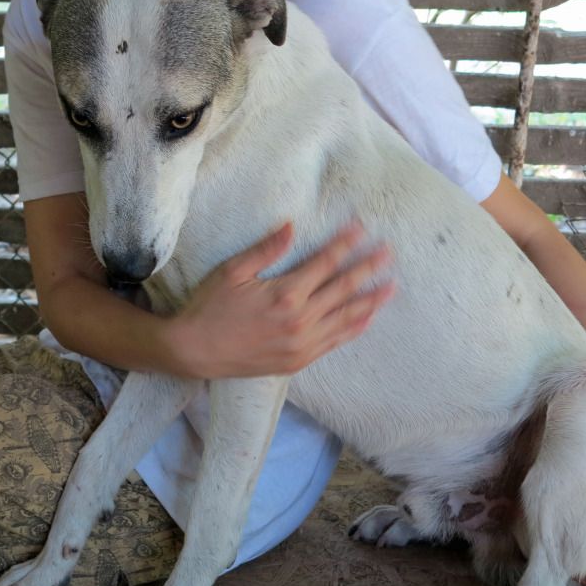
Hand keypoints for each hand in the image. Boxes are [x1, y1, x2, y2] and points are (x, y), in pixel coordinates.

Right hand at [160, 220, 394, 379]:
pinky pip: (336, 341)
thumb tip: (290, 226)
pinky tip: (368, 316)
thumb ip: (266, 250)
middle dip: (368, 268)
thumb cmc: (210, 308)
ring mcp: (302, 343)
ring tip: (391, 285)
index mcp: (285, 294)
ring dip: (371, 299)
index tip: (361, 228)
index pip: (325, 263)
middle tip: (388, 252)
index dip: (345, 244)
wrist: (194, 352)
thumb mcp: (232, 272)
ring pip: (347, 317)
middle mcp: (300, 320)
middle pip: (344, 289)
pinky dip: (355, 327)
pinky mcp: (299, 360)